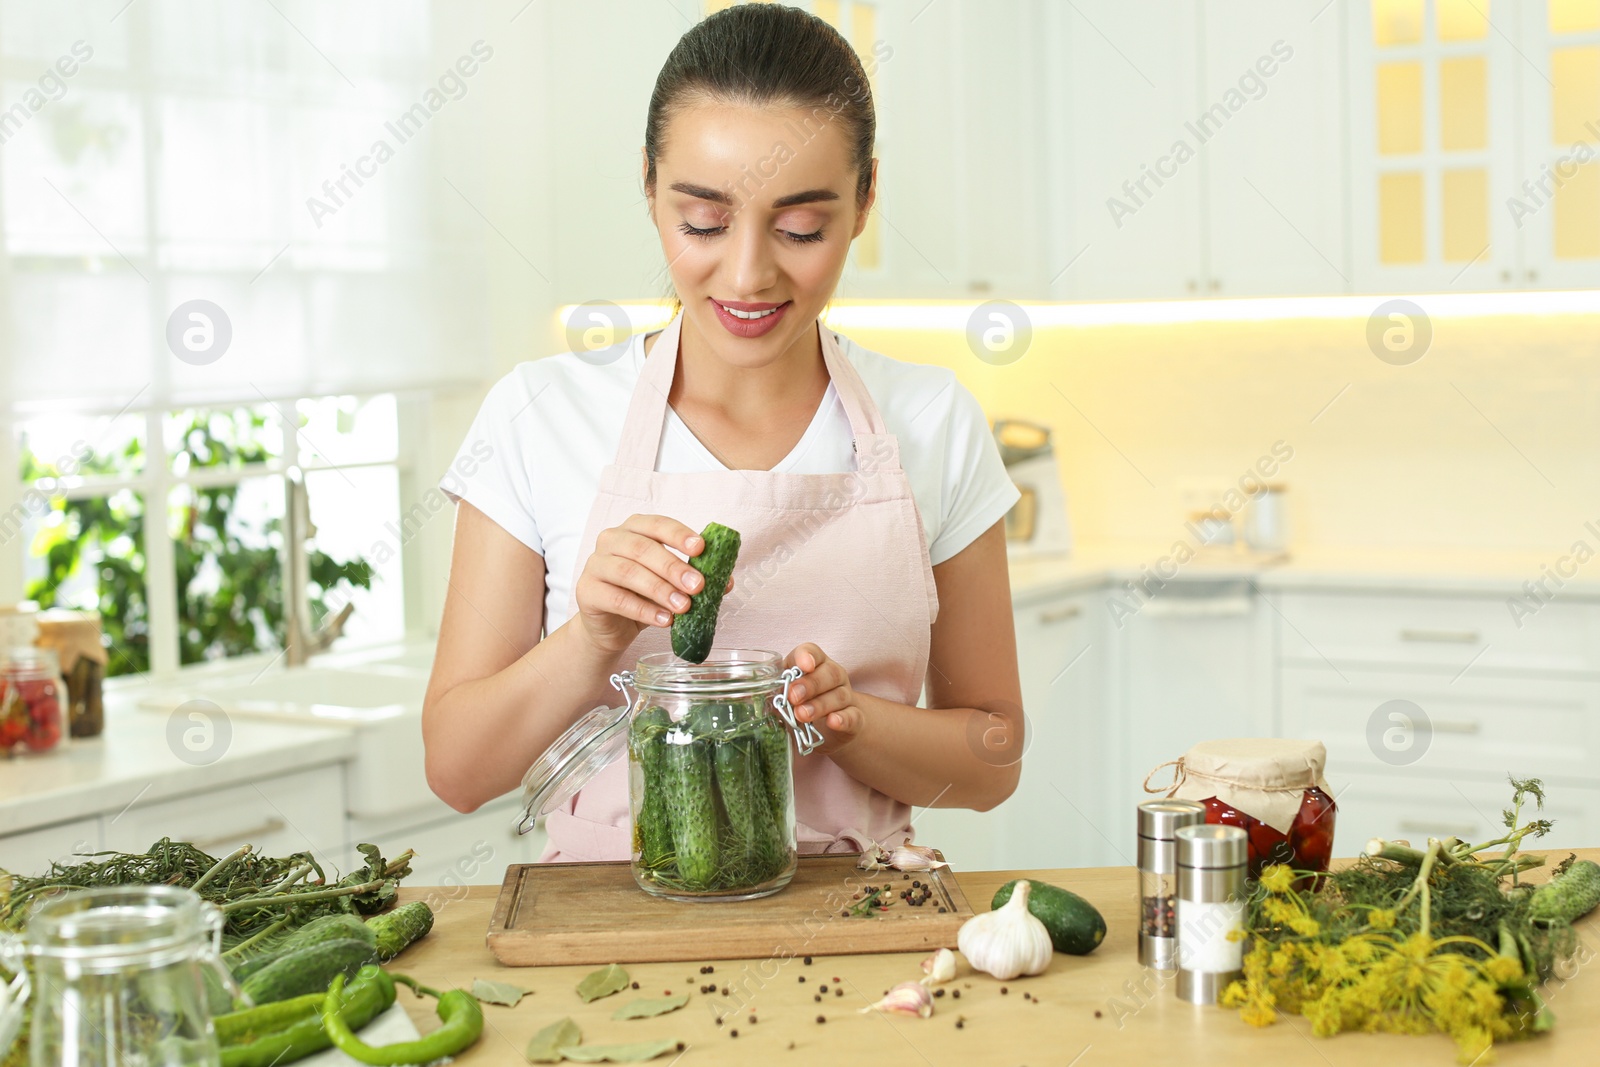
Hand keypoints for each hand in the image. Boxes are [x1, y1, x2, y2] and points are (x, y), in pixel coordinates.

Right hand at [574, 514, 708, 654]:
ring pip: (628, 572)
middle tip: (697, 585)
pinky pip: (616, 598)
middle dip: (673, 567)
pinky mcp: (586, 591)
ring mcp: (595, 564)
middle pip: (642, 548)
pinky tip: (664, 620)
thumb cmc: (642, 595)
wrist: (611, 626)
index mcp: (634, 529)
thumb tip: (726, 582)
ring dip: (660, 590)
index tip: (701, 548)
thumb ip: (694, 578)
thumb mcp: (671, 584)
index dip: (678, 534)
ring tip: (683, 606)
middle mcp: (611, 540)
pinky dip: (643, 610)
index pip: (656, 524)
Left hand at [784, 644, 864, 752]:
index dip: (806, 657)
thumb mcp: (788, 696)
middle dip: (810, 685)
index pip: (812, 652)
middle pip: (829, 673)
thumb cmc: (804, 704)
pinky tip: (833, 721)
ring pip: (839, 695)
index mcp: (815, 665)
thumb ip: (777, 694)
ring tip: (802, 715)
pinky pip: (853, 716)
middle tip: (793, 697)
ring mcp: (846, 696)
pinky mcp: (855, 719)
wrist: (833, 726)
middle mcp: (834, 676)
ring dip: (820, 705)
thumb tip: (756, 701)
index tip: (802, 666)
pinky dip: (843, 719)